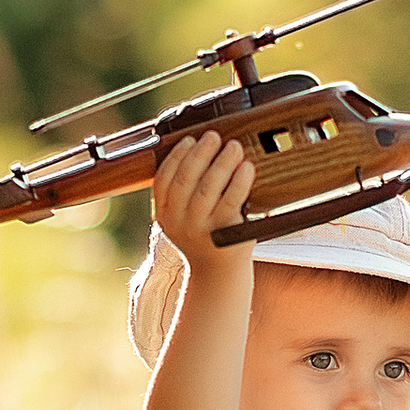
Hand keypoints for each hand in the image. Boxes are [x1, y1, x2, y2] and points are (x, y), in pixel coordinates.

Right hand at [151, 133, 255, 267]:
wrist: (218, 273)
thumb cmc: (205, 237)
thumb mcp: (183, 218)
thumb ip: (182, 193)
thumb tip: (196, 150)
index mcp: (163, 214)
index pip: (163, 179)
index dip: (176, 156)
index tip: (190, 140)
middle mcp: (177, 221)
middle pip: (186, 178)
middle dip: (201, 153)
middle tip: (214, 137)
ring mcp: (200, 229)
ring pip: (209, 187)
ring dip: (222, 162)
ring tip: (233, 146)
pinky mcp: (223, 234)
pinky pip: (232, 201)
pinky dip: (239, 181)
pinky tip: (246, 167)